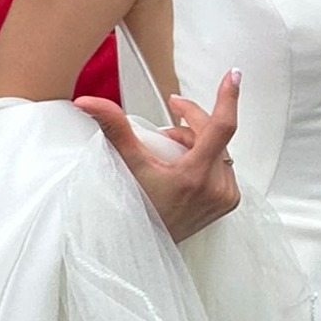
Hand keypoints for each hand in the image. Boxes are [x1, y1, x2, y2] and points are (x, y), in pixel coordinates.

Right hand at [75, 69, 241, 241]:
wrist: (147, 245)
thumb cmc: (135, 207)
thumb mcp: (127, 165)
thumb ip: (113, 128)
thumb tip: (88, 101)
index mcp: (195, 175)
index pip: (222, 127)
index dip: (228, 97)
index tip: (232, 75)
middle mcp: (216, 186)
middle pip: (215, 135)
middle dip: (191, 122)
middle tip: (167, 120)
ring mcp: (226, 194)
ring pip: (219, 149)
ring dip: (198, 141)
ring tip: (171, 148)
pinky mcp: (230, 201)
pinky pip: (223, 166)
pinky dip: (206, 159)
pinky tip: (187, 164)